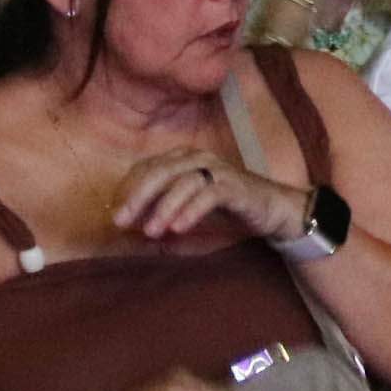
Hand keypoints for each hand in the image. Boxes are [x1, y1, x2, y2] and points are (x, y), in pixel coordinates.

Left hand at [113, 148, 314, 244]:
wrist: (272, 211)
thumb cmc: (226, 210)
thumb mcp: (187, 212)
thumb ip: (162, 215)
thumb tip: (132, 230)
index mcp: (184, 159)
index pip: (147, 168)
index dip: (128, 191)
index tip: (117, 216)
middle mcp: (199, 158)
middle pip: (160, 172)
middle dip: (138, 197)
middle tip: (122, 221)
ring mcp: (218, 170)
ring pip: (184, 182)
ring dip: (164, 208)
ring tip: (151, 231)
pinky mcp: (235, 186)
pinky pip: (209, 195)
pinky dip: (191, 211)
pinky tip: (178, 228)